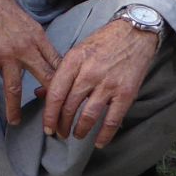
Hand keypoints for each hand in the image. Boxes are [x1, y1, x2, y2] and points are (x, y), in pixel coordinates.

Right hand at [0, 0, 57, 123]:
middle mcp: (26, 47)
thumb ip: (35, 40)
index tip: (63, 97)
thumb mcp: (26, 21)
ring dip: (15, 109)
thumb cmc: (0, 5)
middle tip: (50, 118)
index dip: (62, 83)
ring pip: (15, 88)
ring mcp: (6, 54)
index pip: (57, 64)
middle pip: (45, 78)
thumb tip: (43, 56)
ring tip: (15, 122)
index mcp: (38, 37)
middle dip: (50, 101)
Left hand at [41, 18, 159, 146]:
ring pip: (88, 115)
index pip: (55, 94)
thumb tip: (40, 94)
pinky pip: (112, 119)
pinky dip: (104, 134)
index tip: (47, 127)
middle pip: (69, 107)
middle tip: (60, 133)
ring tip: (76, 135)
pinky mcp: (126, 93)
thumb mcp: (77, 52)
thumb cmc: (103, 42)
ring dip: (80, 130)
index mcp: (74, 61)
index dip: (49, 115)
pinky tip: (99, 142)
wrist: (135, 33)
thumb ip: (60, 74)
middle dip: (62, 124)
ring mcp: (108, 84)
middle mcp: (89, 73)